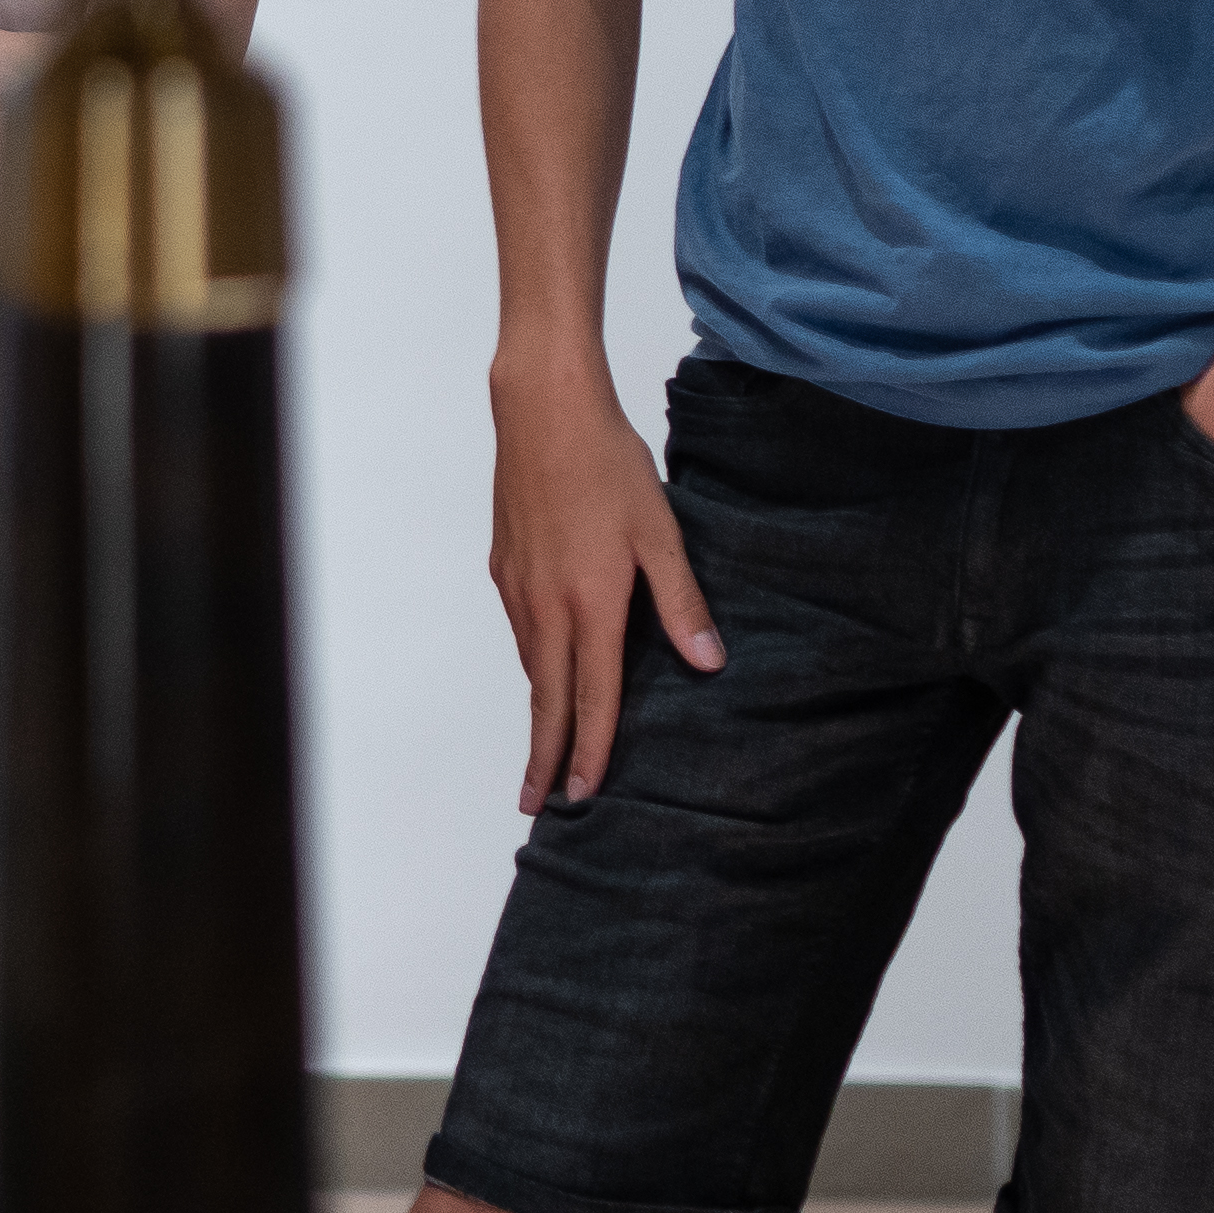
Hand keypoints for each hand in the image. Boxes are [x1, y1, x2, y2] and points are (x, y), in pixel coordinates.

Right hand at [488, 351, 718, 814]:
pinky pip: (520, 631)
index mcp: (589, 604)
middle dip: (543, 755)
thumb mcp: (660, 531)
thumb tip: (709, 662)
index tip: (583, 796)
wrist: (542, 409)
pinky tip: (543, 669)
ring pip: (531, 666)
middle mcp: (545, 605)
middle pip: (545, 699)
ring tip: (544, 748)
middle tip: (537, 803)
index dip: (589, 751)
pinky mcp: (504, 565)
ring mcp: (518, 586)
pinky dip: (532, 665)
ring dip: (538, 712)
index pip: (590, 697)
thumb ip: (682, 601)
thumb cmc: (607, 464)